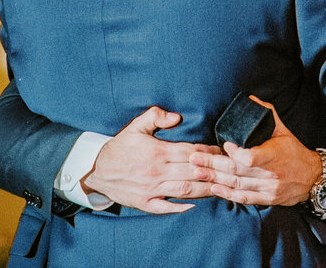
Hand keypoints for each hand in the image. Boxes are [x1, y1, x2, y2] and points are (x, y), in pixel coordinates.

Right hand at [82, 106, 221, 213]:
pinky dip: (181, 207)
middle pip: (193, 171)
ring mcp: (151, 189)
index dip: (208, 151)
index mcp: (157, 152)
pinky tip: (195, 204)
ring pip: (185, 190)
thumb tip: (177, 117)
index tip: (221, 151)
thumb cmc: (120, 147)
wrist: (95, 170)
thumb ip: (156, 117)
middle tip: (229, 170)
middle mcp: (156, 172)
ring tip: (221, 187)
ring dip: (205, 189)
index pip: (191, 151)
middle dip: (213, 171)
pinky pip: (165, 207)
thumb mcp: (136, 126)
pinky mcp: (144, 203)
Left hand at [191, 97, 320, 206]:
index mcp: (275, 156)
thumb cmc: (295, 151)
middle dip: (212, 165)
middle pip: (236, 171)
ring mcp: (267, 189)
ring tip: (196, 172)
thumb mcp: (284, 131)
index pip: (251, 158)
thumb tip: (249, 99)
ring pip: (236, 184)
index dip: (235, 153)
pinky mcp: (266, 199)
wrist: (312, 178)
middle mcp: (270, 174)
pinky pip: (243, 198)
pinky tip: (213, 188)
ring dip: (214, 178)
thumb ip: (267, 114)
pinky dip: (227, 194)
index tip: (224, 145)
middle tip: (194, 159)